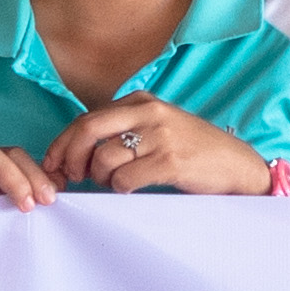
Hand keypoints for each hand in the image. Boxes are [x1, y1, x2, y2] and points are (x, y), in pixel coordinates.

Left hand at [47, 98, 272, 197]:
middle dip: (70, 157)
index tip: (53, 164)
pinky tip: (131, 189)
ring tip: (114, 183)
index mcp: (140, 101)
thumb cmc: (192, 150)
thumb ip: (122, 132)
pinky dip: (120, 188)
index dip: (63, 143)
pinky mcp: (170, 161)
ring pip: (104, 158)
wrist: (236, 165)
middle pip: (87, 130)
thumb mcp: (156, 128)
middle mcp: (148, 112)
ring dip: (100, 178)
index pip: (86, 118)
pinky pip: (125, 179)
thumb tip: (76, 153)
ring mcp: (160, 135)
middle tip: (71, 177)